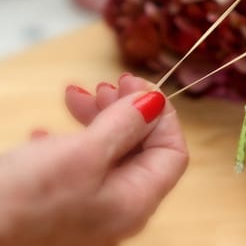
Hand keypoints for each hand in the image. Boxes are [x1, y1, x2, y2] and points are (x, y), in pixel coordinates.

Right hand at [0, 74, 187, 245]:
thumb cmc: (24, 199)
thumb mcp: (84, 152)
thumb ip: (125, 125)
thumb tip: (155, 102)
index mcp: (136, 201)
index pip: (172, 153)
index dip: (160, 115)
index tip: (136, 85)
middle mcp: (120, 209)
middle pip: (142, 150)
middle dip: (126, 111)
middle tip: (103, 86)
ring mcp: (91, 209)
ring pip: (110, 153)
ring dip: (97, 119)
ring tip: (73, 96)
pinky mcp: (61, 205)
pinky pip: (80, 165)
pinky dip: (71, 141)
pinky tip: (46, 132)